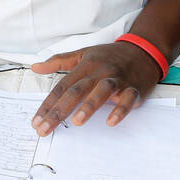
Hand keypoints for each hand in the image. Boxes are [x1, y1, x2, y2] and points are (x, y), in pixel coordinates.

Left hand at [29, 42, 163, 134]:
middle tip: (45, 129)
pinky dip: (120, 110)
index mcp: (85, 66)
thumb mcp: (83, 54)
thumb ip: (58, 61)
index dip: (48, 104)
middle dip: (59, 111)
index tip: (36, 121)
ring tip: (77, 122)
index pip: (63, 86)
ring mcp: (118, 80)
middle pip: (77, 91)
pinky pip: (127, 100)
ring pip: (102, 91)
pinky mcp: (134, 89)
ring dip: (89, 106)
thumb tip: (35, 67)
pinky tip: (111, 122)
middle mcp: (100, 72)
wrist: (143, 51)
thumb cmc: (110, 56)